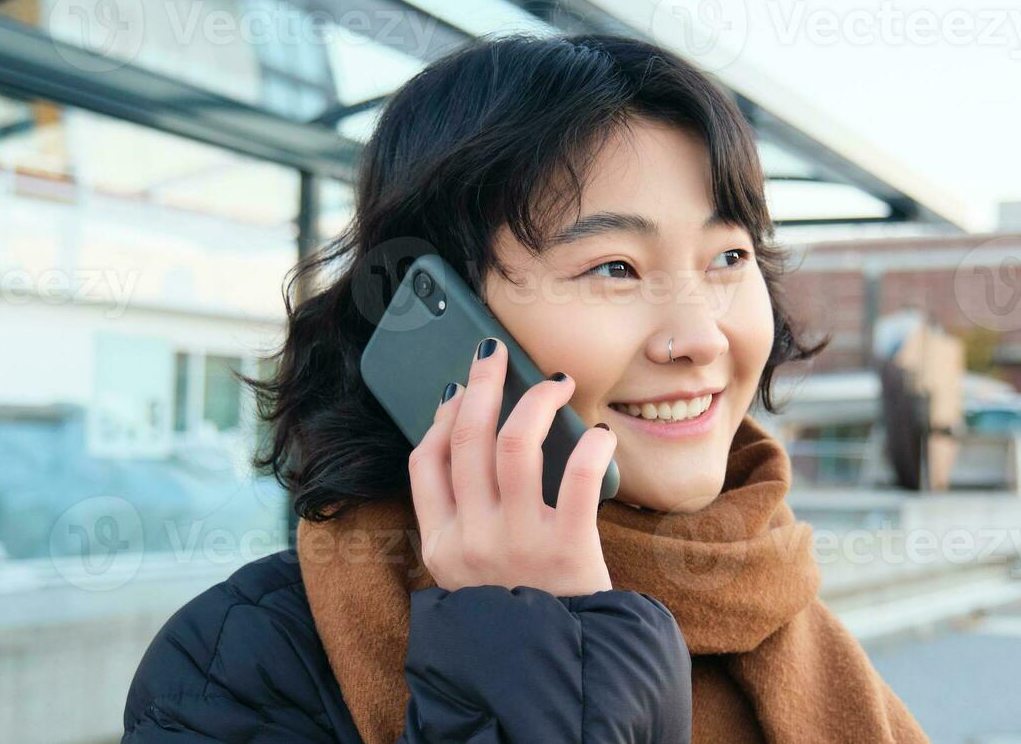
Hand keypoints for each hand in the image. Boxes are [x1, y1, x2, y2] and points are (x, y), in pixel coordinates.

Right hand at [408, 338, 618, 596]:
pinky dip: (590, 446)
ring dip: (535, 401)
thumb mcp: (468, 570)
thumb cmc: (518, 605)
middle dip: (482, 382)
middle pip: (467, 437)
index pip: (424, 461)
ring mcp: (518, 543)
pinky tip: (596, 433)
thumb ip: (464, 513)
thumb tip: (476, 428)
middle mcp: (472, 540)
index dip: (440, 416)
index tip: (458, 390)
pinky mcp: (569, 549)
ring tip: (555, 382)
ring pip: (515, 444)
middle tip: (497, 352)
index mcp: (440, 544)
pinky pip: (579, 478)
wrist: (556, 669)